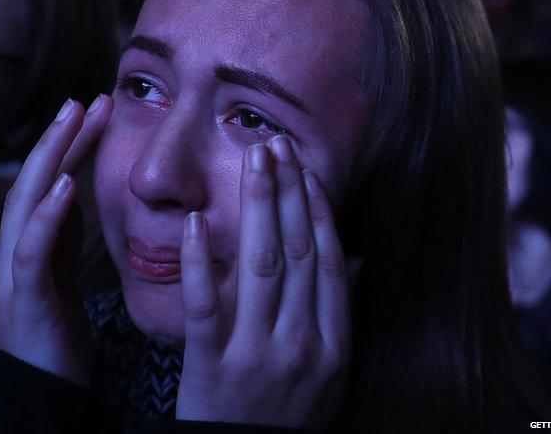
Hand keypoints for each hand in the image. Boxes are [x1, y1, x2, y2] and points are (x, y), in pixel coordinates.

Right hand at [0, 95, 112, 385]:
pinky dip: (48, 214)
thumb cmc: (57, 344)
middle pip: (27, 185)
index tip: (93, 112)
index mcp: (15, 253)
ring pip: (23, 205)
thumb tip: (73, 194)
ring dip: (51, 158)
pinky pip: (31, 251)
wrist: (43, 400)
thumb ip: (59, 240)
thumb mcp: (58, 281)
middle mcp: (2, 258)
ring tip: (75, 117)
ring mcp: (6, 278)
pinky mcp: (22, 301)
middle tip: (84, 99)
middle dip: (56, 139)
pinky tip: (67, 184)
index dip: (63, 149)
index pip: (40, 188)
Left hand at [176, 135, 356, 427]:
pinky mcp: (211, 367)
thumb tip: (353, 254)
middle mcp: (301, 344)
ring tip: (253, 162)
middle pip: (295, 251)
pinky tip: (197, 222)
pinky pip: (206, 306)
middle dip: (286, 191)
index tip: (303, 167)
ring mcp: (256, 355)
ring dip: (256, 207)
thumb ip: (338, 311)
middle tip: (274, 144)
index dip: (315, 208)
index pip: (325, 259)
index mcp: (333, 342)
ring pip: (259, 266)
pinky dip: (201, 261)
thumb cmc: (288, 412)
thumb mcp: (331, 370)